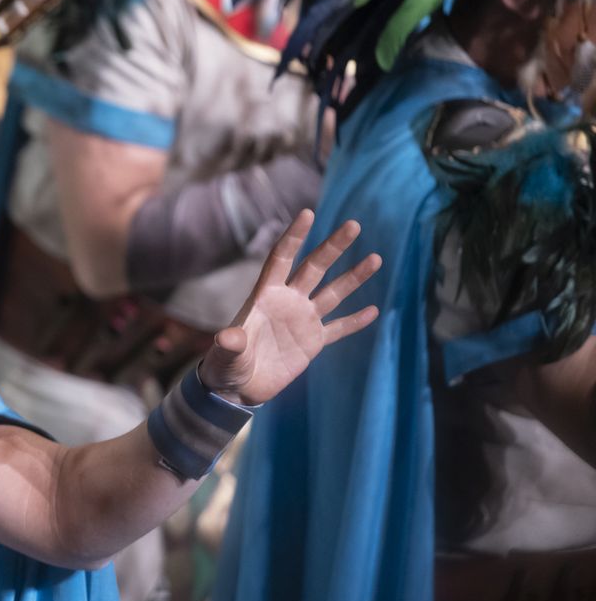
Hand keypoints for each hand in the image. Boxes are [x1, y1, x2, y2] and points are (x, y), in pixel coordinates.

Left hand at [201, 210, 381, 405]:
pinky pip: (338, 328)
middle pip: (313, 268)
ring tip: (375, 258)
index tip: (307, 212)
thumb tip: (227, 337)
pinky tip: (375, 310)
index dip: (294, 237)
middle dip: (333, 247)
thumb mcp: (225, 355)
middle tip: (353, 224)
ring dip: (353, 277)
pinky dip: (355, 321)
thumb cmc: (224, 366)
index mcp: (264, 297)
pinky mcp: (312, 342)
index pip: (281, 259)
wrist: (237, 387)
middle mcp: (287, 302)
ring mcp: (302, 320)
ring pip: (332, 293)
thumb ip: (230, 344)